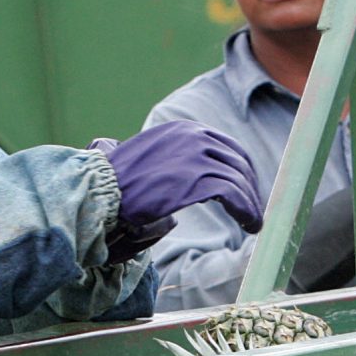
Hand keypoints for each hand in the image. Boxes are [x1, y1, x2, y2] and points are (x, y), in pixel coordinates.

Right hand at [96, 121, 262, 259]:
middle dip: (250, 188)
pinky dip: (247, 211)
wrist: (102, 192)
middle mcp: (193, 136)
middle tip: (253, 211)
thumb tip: (192, 176)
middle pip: (237, 162)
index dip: (241, 170)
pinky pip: (235, 194)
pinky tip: (249, 225)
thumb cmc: (119, 184)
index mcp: (183, 130)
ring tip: (253, 224)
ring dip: (251, 205)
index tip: (246, 190)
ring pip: (239, 180)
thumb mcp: (151, 158)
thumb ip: (175, 159)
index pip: (227, 147)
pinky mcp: (197, 179)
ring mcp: (196, 156)